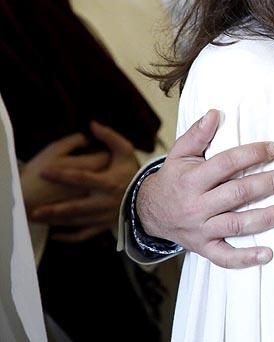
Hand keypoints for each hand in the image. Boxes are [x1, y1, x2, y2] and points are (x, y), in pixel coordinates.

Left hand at [33, 122, 140, 241]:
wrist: (151, 194)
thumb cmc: (134, 171)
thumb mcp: (125, 151)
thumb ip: (109, 137)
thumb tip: (92, 124)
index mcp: (108, 182)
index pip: (82, 178)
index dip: (62, 175)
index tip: (45, 171)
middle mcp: (105, 202)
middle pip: (76, 207)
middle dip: (54, 210)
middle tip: (34, 210)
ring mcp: (104, 216)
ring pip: (77, 222)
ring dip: (56, 222)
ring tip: (38, 219)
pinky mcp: (104, 226)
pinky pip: (85, 234)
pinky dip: (70, 237)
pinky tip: (55, 234)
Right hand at [136, 110, 273, 267]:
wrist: (150, 214)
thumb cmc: (173, 179)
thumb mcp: (179, 154)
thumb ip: (197, 134)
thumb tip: (215, 113)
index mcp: (192, 179)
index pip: (226, 164)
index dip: (252, 155)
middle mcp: (197, 205)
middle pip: (238, 193)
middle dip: (269, 184)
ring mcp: (201, 229)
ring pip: (236, 224)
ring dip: (265, 218)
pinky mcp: (204, 248)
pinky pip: (225, 257)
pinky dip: (246, 258)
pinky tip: (269, 254)